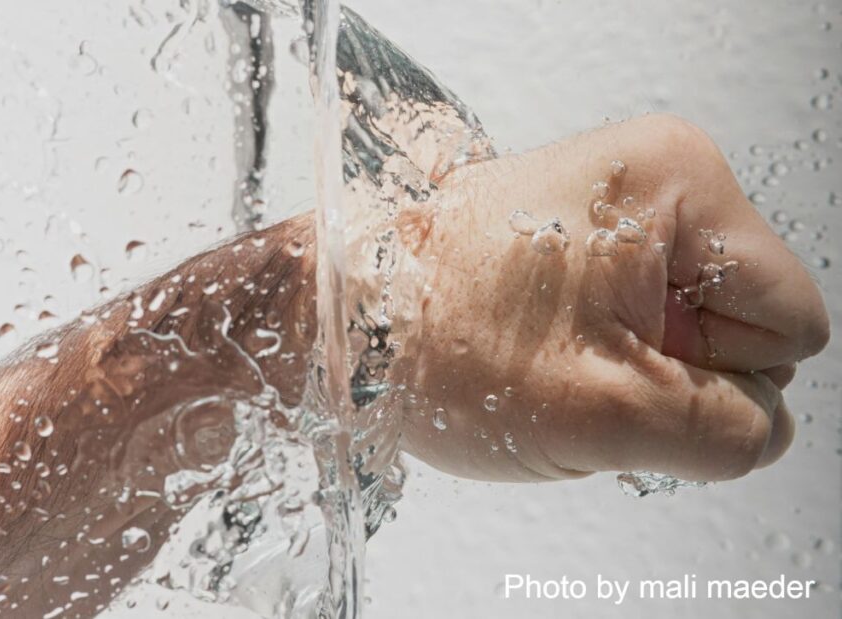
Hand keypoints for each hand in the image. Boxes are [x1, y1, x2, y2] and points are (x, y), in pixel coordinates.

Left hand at [396, 115, 828, 481]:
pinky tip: (541, 348)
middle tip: (579, 370)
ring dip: (632, 366)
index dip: (720, 380)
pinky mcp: (580, 231)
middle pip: (741, 321)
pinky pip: (638, 315)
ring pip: (686, 327)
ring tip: (549, 358)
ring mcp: (613, 201)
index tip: (627, 376)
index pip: (790, 324)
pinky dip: (601, 351)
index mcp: (679, 185)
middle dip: (671, 370)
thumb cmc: (436, 340)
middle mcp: (652, 175)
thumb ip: (724, 434)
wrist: (339, 314)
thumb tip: (763, 427)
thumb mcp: (605, 414)